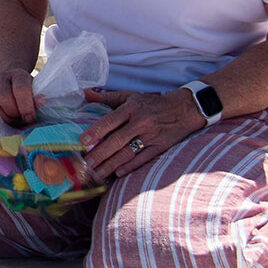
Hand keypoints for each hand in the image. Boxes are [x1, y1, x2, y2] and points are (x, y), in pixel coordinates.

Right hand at [0, 68, 38, 125]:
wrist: (8, 82)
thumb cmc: (25, 92)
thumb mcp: (33, 92)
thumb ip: (36, 98)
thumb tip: (41, 102)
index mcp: (19, 74)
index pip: (21, 89)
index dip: (26, 107)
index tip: (30, 118)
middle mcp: (1, 76)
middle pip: (5, 99)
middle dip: (14, 113)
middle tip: (20, 119)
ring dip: (4, 117)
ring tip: (12, 119)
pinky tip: (0, 122)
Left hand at [78, 88, 202, 179]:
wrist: (184, 109)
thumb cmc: (152, 103)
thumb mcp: (130, 97)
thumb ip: (107, 97)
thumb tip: (85, 93)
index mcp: (131, 108)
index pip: (110, 121)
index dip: (96, 131)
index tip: (83, 141)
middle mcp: (140, 122)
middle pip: (117, 140)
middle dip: (100, 154)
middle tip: (86, 164)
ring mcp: (151, 136)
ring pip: (128, 153)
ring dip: (111, 164)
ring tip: (97, 174)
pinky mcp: (160, 147)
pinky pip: (143, 159)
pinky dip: (130, 167)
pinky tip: (118, 174)